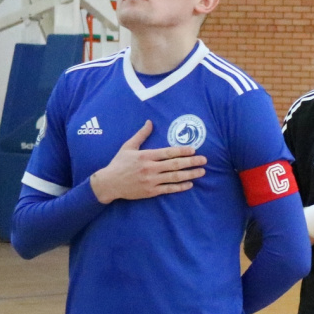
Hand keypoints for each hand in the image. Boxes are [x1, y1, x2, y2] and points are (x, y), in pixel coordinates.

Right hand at [89, 121, 207, 202]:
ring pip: (175, 177)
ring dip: (190, 174)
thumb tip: (150, 122)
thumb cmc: (119, 163)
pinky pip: (169, 189)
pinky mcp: (151, 191)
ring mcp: (151, 180)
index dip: (182, 151)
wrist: (109, 183)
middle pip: (175, 164)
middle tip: (204, 160)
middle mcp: (150, 168)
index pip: (168, 152)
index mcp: (145, 156)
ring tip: (201, 172)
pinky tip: (190, 184)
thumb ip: (141, 135)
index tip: (194, 150)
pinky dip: (180, 187)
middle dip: (191, 162)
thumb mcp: (128, 146)